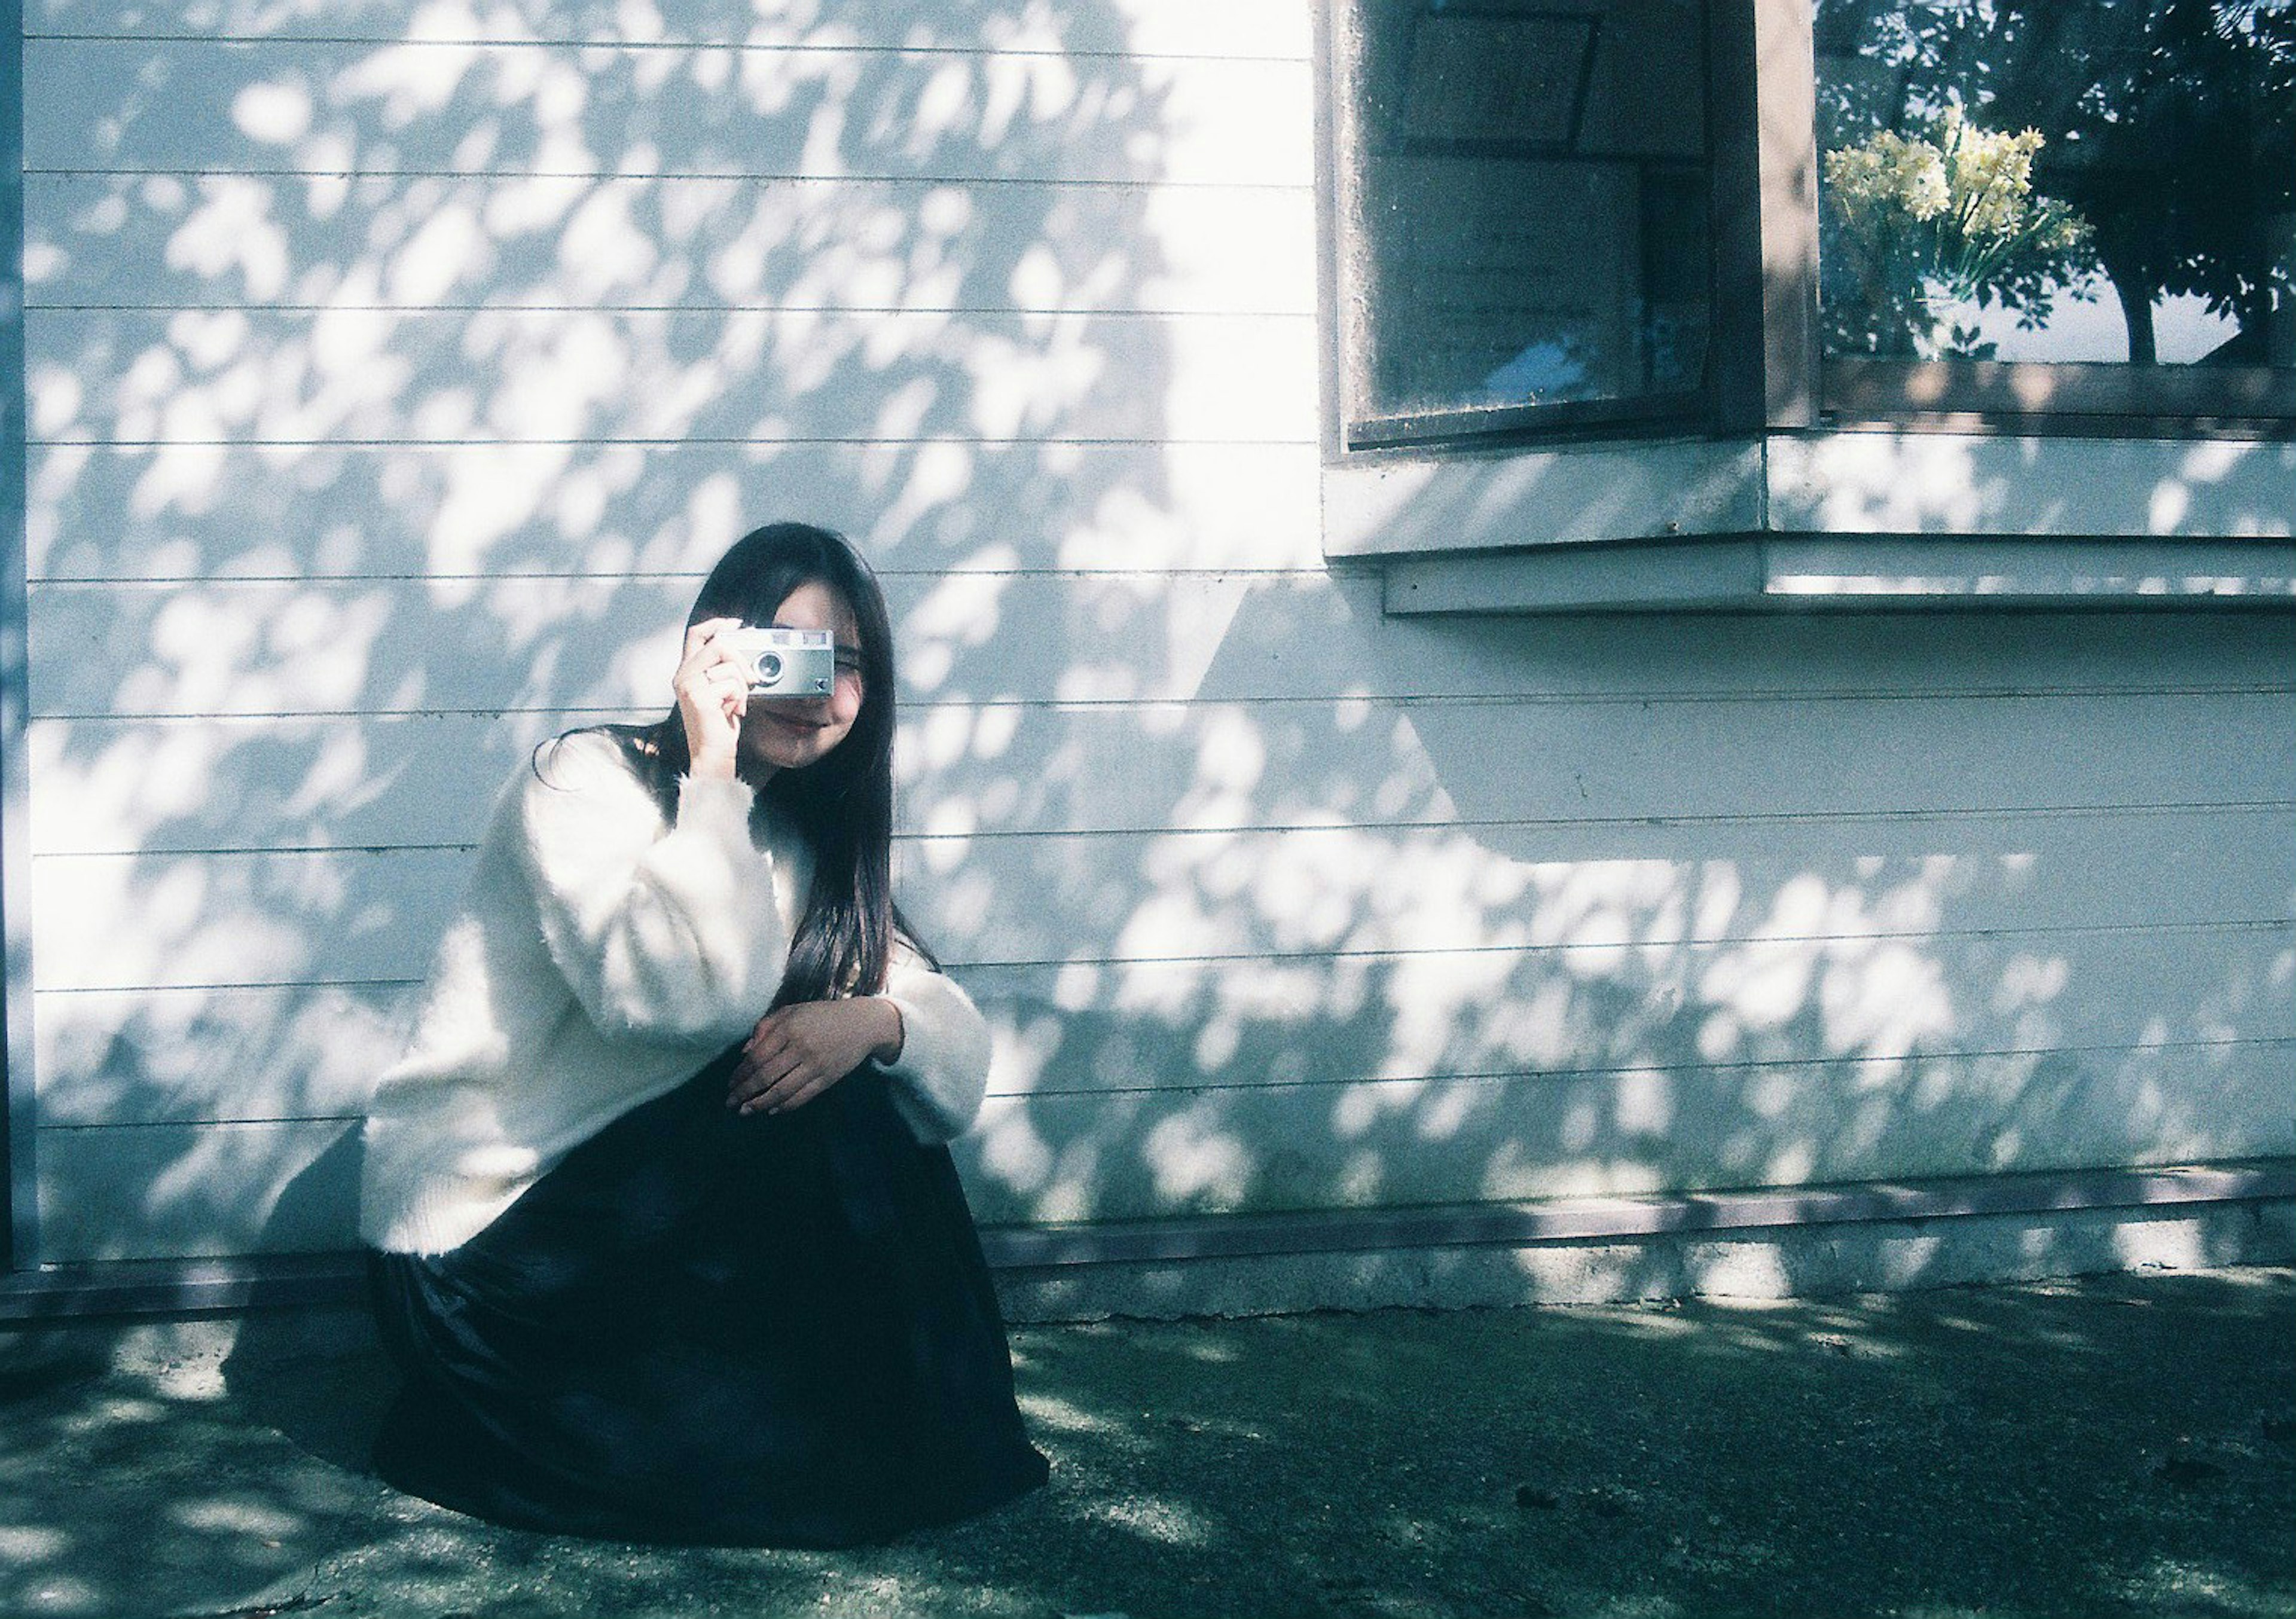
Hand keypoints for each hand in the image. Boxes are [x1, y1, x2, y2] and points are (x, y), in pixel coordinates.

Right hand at [674, 617, 749, 778]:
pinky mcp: (699, 698)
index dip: (717, 623)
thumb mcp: (721, 691)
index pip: (696, 634)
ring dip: (741, 687)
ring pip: (728, 667)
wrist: (712, 754)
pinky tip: (731, 713)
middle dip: (740, 659)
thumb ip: (724, 670)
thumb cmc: (718, 725)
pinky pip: (731, 686)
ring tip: (735, 704)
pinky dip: (739, 700)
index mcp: (687, 671)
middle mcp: (683, 676)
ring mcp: (689, 686)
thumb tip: (743, 653)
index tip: (736, 624)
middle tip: (750, 679)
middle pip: (717, 644)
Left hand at [727, 998, 904, 1115]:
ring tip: (746, 1111)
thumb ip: (766, 1027)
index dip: (740, 1073)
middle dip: (744, 1092)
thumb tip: (744, 1052)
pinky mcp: (827, 1079)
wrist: (862, 1024)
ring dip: (760, 1104)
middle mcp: (801, 1048)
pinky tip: (771, 1111)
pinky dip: (784, 1107)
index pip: (757, 1056)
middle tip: (730, 1103)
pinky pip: (802, 1098)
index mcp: (789, 1029)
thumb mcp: (792, 1011)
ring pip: (782, 1091)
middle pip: (765, 1076)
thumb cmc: (821, 1016)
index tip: (730, 1084)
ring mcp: (815, 1066)